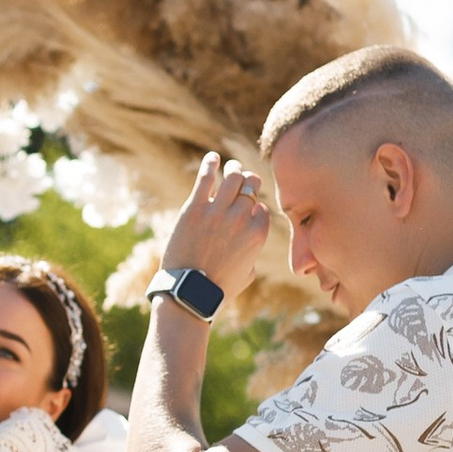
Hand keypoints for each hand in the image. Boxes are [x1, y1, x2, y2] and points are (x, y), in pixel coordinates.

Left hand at [161, 151, 270, 298]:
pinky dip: (210, 164)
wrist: (190, 293)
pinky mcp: (195, 209)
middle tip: (241, 177)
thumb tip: (250, 251)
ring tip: (229, 168)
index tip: (248, 208)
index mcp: (258, 234)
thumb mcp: (247, 274)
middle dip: (248, 181)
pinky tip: (212, 158)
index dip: (255, 206)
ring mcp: (218, 212)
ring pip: (233, 177)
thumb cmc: (218, 289)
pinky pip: (206, 178)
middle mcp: (242, 219)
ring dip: (233, 170)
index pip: (262, 207)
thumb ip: (252, 255)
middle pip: (251, 187)